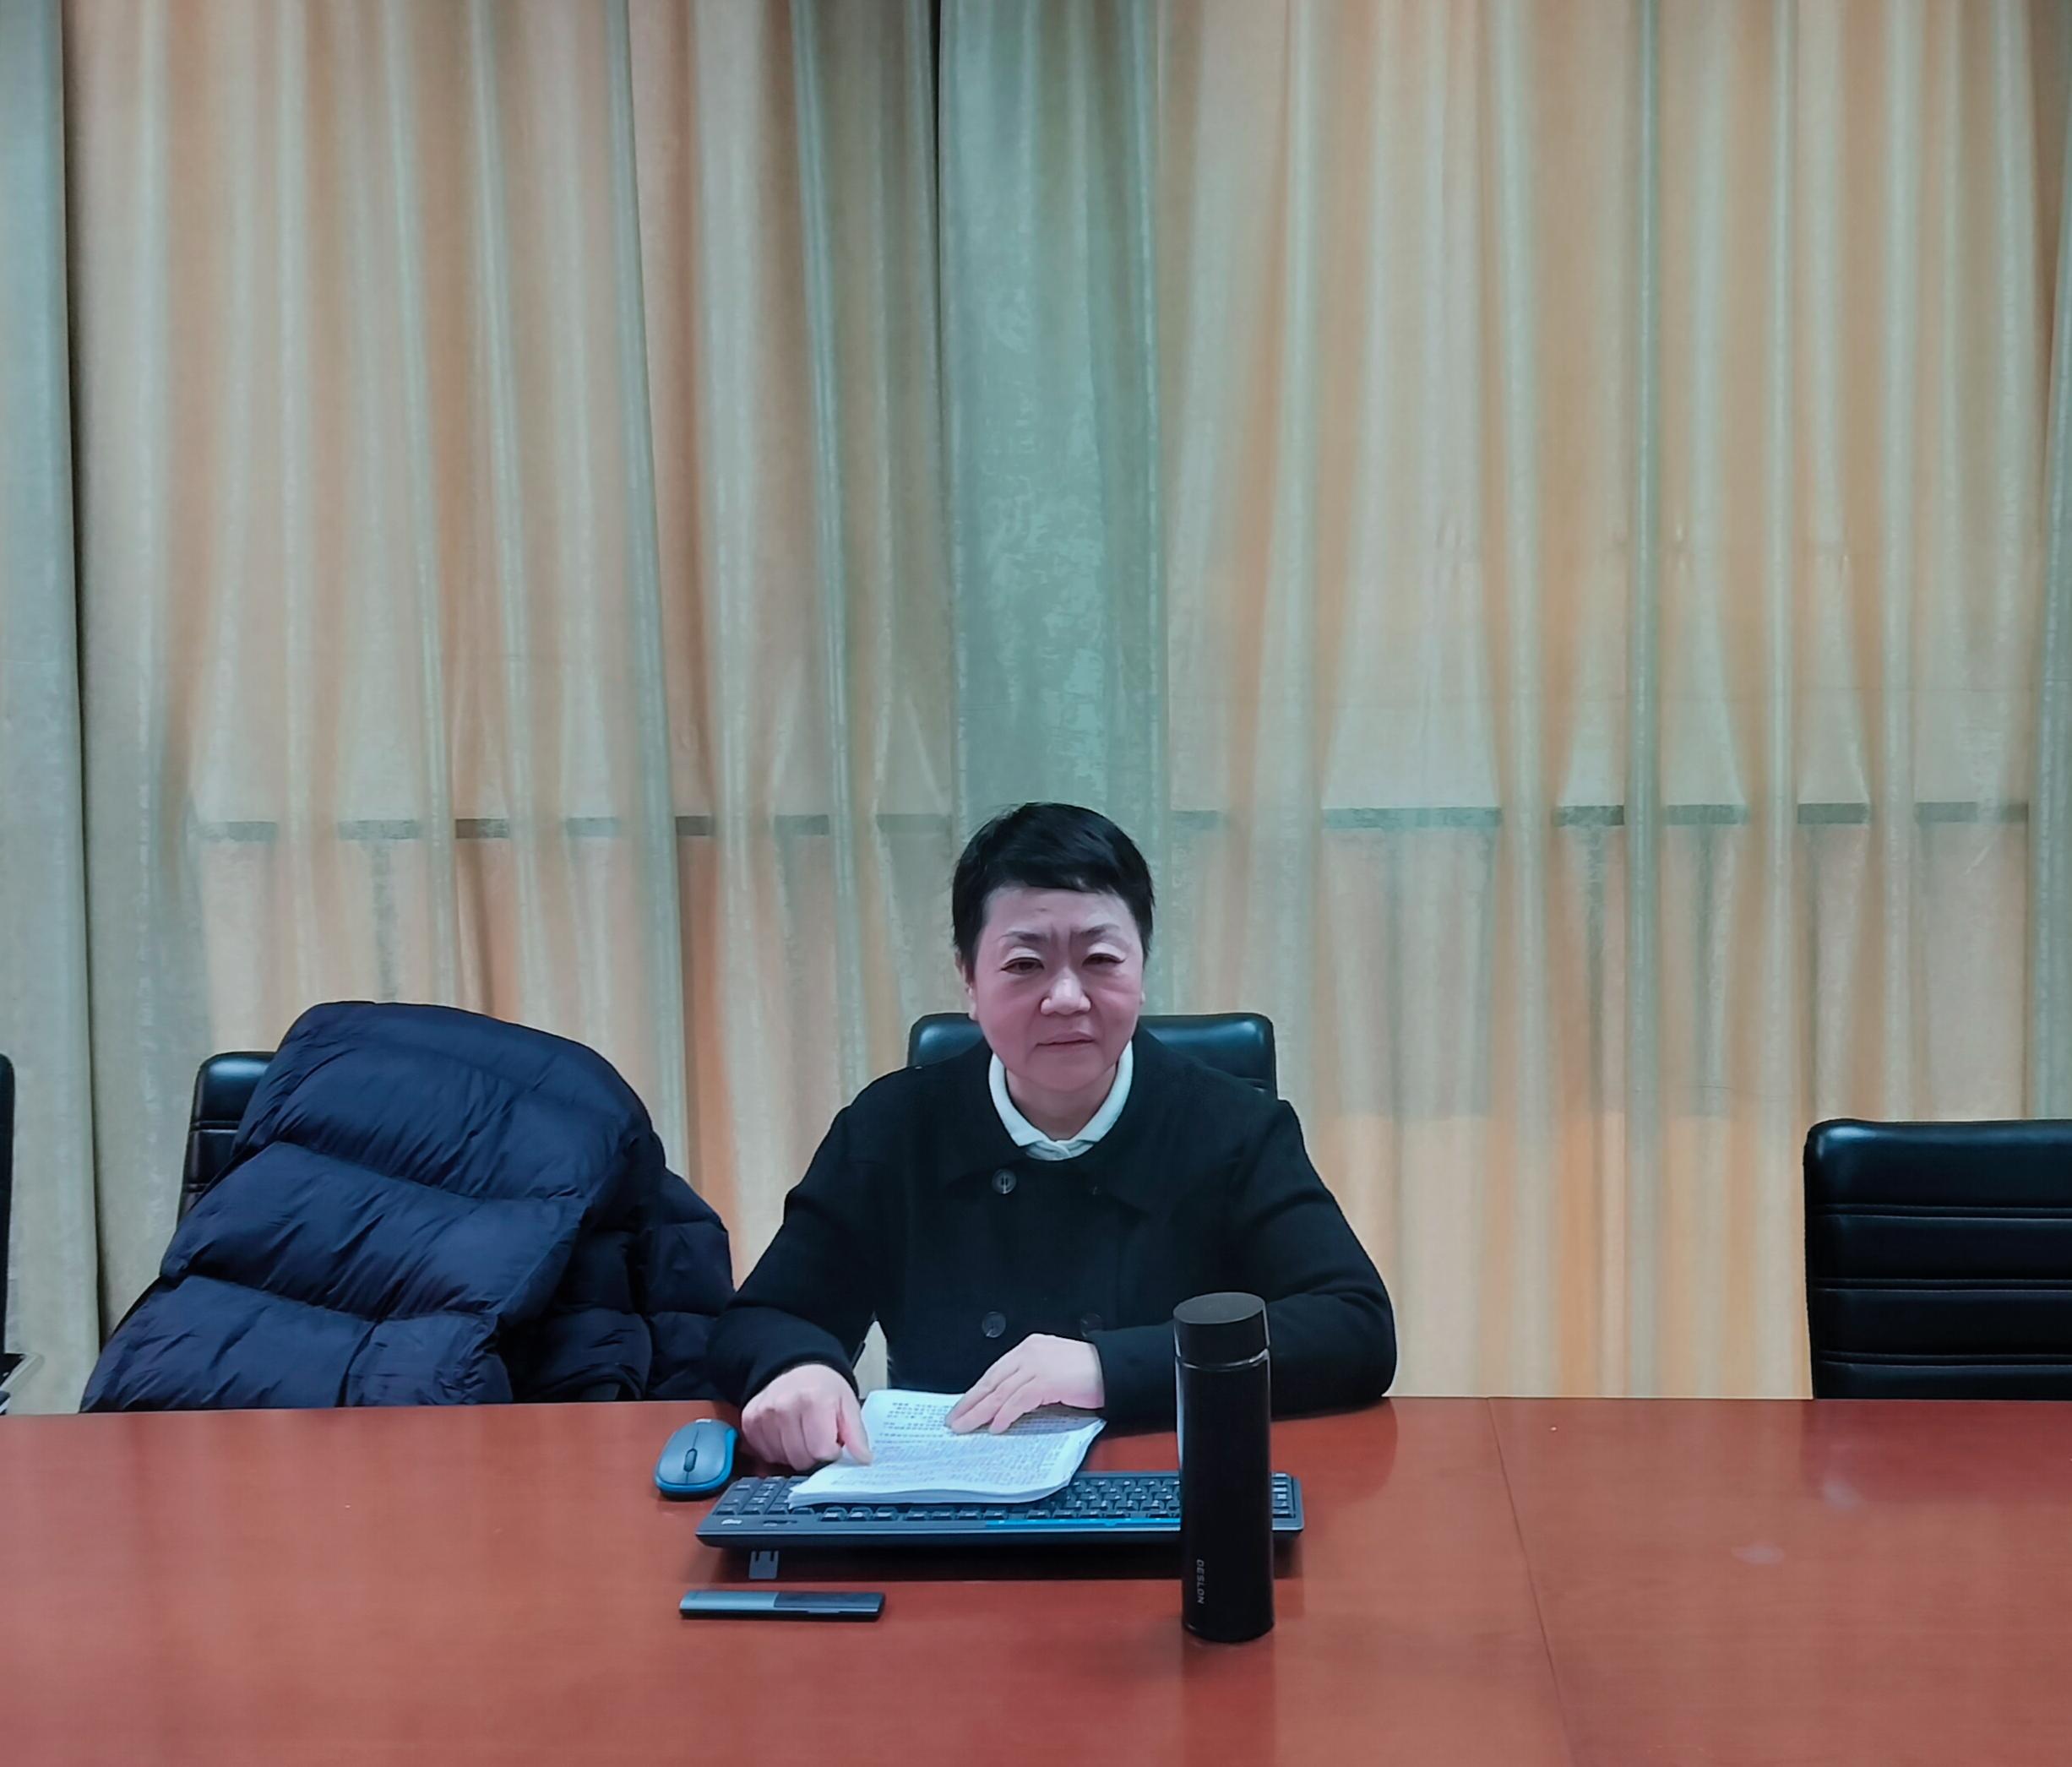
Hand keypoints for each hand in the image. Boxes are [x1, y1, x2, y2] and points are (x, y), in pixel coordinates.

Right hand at [741, 1363, 871, 1470]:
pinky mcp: (750, 1421)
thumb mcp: (848, 1404)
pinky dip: (777, 1450)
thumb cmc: (823, 1387)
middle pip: (801, 1459)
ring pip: (782, 1459)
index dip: (831, 1452)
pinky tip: (786, 1434)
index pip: (821, 1451)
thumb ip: (856, 1434)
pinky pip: (765, 1454)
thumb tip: (863, 1459)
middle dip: (813, 1455)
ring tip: (802, 1433)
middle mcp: (785, 1407)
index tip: (833, 1442)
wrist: (797, 1367)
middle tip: (817, 1437)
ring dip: (794, 1453)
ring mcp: (764, 1414)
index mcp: (814, 1401)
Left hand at [947, 1334, 1104, 1434]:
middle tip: (955, 1420)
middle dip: (970, 1403)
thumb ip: (1029, 1379)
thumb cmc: (1087, 1371)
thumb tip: (1006, 1402)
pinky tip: (995, 1426)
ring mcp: (1037, 1365)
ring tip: (967, 1427)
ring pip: (1000, 1392)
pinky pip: (1018, 1400)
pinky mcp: (1046, 1380)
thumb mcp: (1051, 1369)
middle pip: (991, 1381)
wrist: (1112, 1367)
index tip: (962, 1407)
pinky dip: (1005, 1415)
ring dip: (980, 1412)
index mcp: (1028, 1348)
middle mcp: (1029, 1353)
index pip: (994, 1372)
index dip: (976, 1392)